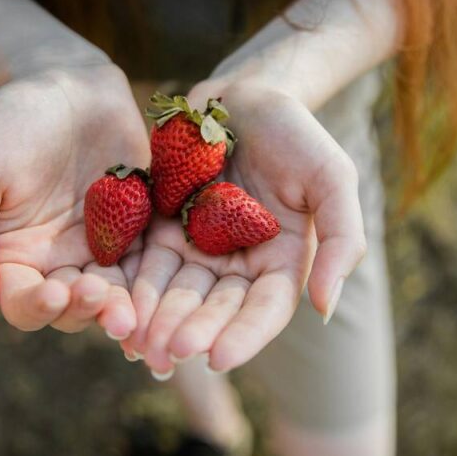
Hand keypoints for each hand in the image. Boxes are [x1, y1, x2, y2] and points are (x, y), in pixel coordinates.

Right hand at [0, 64, 149, 337]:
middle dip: (84, 310)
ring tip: (131, 312)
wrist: (68, 80)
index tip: (55, 294)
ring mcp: (101, 248)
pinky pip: (148, 263)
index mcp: (12, 257)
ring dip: (120, 307)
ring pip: (112, 294)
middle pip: (71, 309)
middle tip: (100, 298)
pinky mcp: (139, 230)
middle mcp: (57, 262)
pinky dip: (154, 280)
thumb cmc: (10, 123)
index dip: (36, 307)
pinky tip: (163, 287)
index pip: (21, 303)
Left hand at [121, 82, 366, 374]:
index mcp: (281, 261)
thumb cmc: (295, 134)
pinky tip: (114, 308)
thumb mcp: (333, 178)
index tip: (219, 359)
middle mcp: (238, 264)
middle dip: (193, 332)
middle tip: (169, 353)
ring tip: (136, 343)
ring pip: (176, 293)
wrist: (244, 96)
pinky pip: (144, 263)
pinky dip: (132, 288)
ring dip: (157, 320)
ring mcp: (196, 248)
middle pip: (215, 307)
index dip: (244, 336)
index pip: (265, 309)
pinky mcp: (160, 229)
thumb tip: (325, 307)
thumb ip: (341, 239)